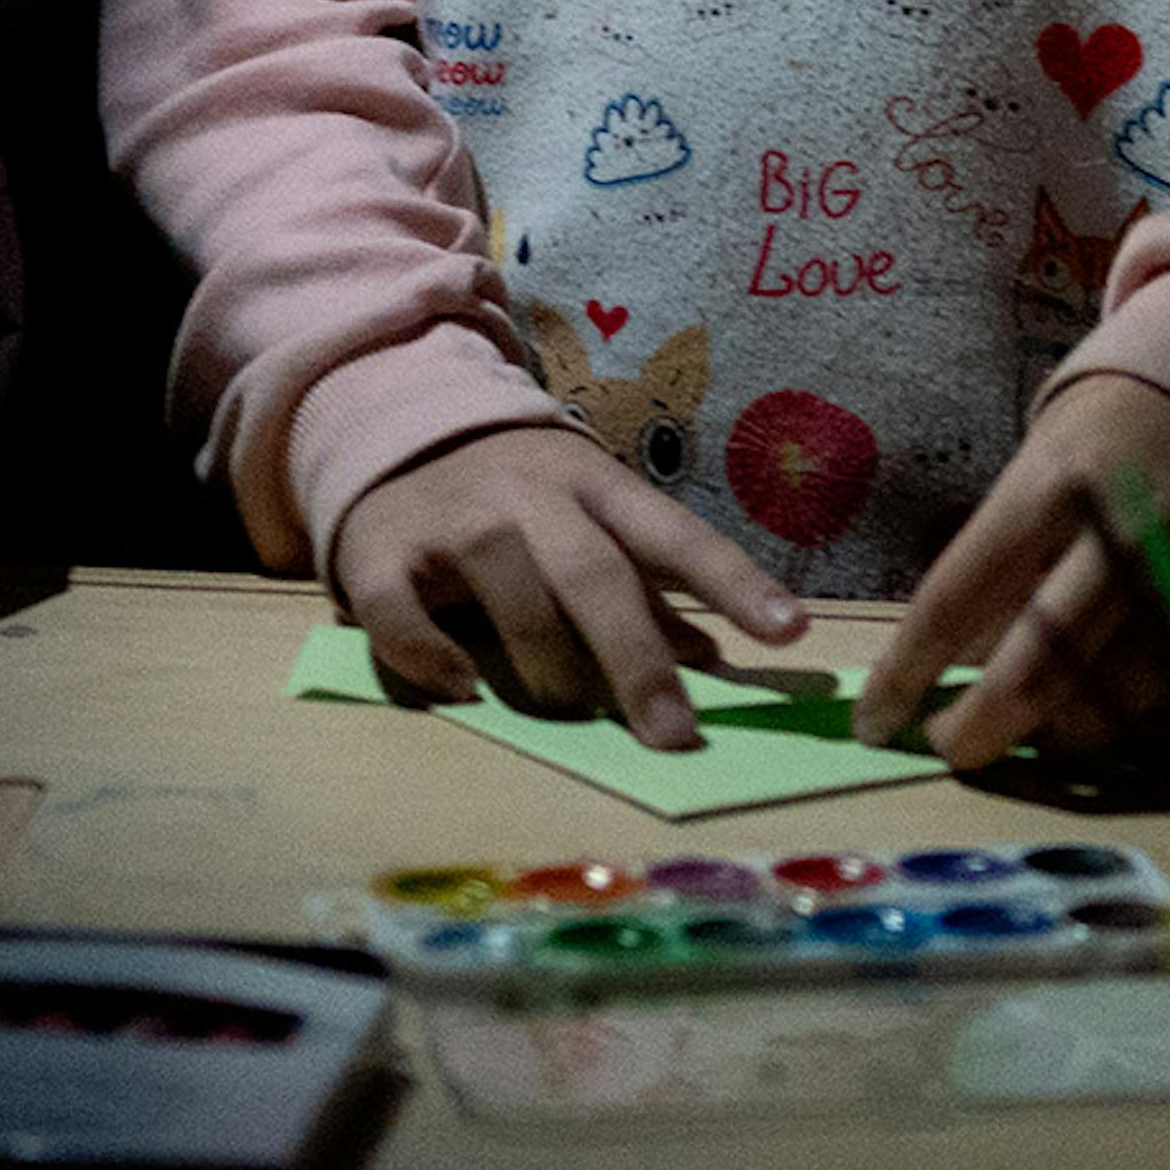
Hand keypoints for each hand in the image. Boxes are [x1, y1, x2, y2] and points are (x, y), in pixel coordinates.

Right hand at [334, 418, 809, 755]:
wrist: (395, 436)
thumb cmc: (520, 499)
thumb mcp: (591, 522)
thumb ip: (648, 591)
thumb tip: (713, 657)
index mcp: (596, 485)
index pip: (677, 535)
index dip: (734, 583)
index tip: (789, 632)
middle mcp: (530, 495)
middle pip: (594, 574)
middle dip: (638, 658)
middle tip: (673, 734)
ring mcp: (454, 520)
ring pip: (513, 590)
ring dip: (548, 662)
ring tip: (573, 712)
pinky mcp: (381, 552)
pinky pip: (402, 612)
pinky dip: (431, 655)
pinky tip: (465, 689)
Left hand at [854, 370, 1169, 773]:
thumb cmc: (1113, 433)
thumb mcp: (1041, 465)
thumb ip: (1006, 558)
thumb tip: (956, 662)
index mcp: (1051, 485)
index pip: (955, 599)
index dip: (905, 673)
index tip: (875, 720)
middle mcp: (1124, 538)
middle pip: (1036, 673)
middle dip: (978, 731)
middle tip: (952, 746)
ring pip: (1113, 708)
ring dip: (1058, 735)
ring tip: (1035, 726)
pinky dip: (1142, 733)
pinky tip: (1114, 718)